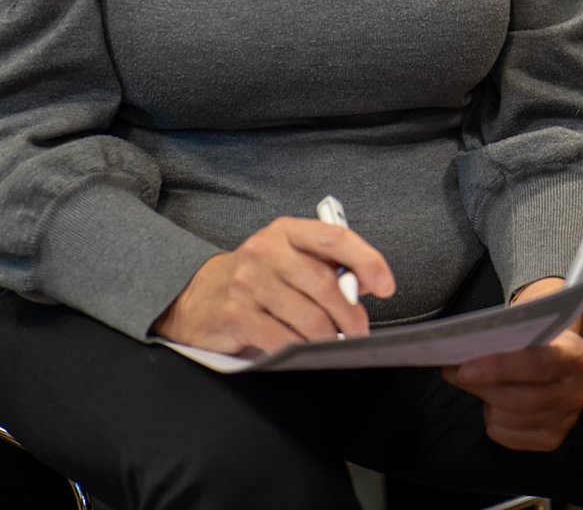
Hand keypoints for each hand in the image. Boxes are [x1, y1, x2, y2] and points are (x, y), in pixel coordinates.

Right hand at [151, 216, 394, 354]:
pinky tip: (306, 352)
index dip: (367, 261)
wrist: (196, 297)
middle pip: (325, 284)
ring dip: (329, 337)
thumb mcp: (287, 258)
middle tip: (360, 331)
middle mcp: (265, 250)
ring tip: (335, 344)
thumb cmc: (256, 278)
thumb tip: (362, 287)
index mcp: (285, 231)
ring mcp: (248, 282)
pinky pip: (283, 339)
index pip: (334, 238)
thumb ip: (322, 265)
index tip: (386, 286)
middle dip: (351, 314)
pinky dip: (302, 350)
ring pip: (308, 317)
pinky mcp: (235, 314)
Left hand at [443, 277, 582, 450]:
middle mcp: (578, 391)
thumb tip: (458, 355)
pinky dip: (492, 419)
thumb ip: (501, 338)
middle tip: (453, 372)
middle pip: (520, 399)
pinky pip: (506, 435)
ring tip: (478, 383)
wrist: (560, 349)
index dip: (500, 368)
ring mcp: (567, 418)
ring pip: (509, 418)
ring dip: (485, 400)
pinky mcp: (551, 438)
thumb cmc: (538, 335)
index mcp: (577, 356)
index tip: (465, 368)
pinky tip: (495, 402)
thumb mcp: (528, 326)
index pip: (538, 365)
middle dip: (482, 387)